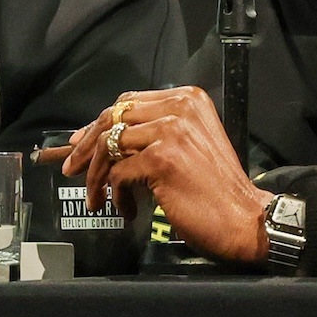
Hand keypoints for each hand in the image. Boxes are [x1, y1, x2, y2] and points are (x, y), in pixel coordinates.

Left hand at [60, 86, 272, 264]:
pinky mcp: (162, 159)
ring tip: (95, 197)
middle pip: (113, 117)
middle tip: (72, 168)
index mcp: (187, 98)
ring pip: (109, 145)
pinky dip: (115, 195)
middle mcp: (179, 107)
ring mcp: (170, 131)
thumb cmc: (216, 189)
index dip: (99, 123)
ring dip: (95, 175)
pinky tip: (126, 210)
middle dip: (86, 145)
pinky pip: (118, 173)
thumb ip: (155, 134)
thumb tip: (105, 139)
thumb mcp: (190, 145)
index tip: (79, 142)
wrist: (243, 218)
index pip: (128, 102)